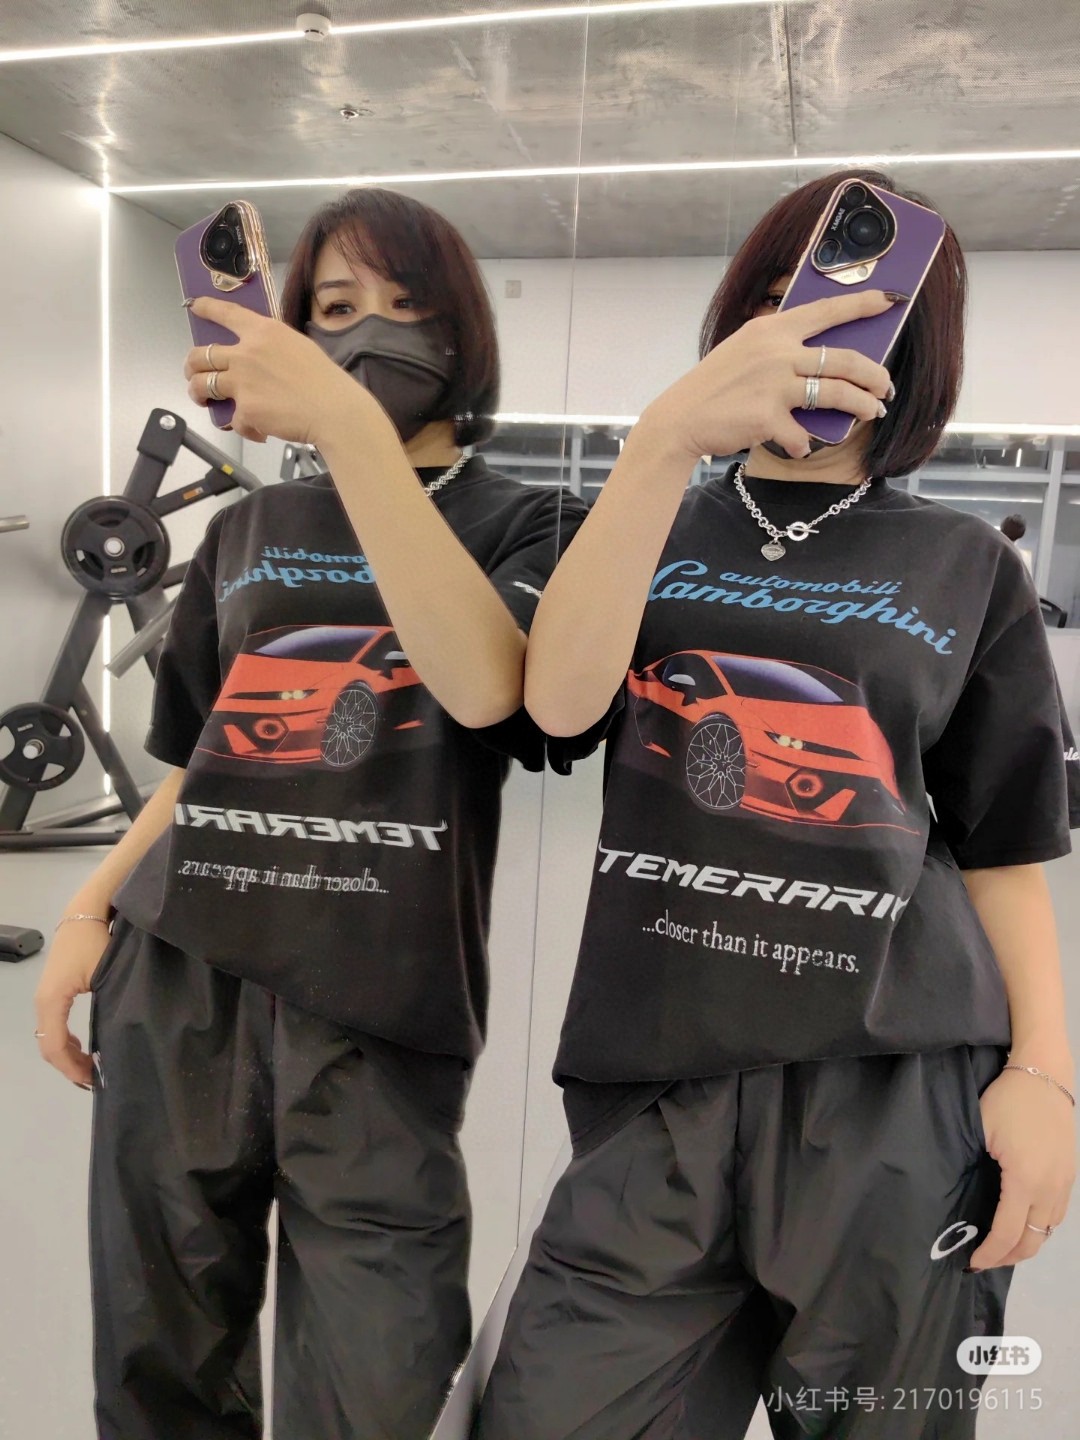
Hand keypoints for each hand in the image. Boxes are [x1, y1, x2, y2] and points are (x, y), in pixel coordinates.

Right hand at [34, 921, 112, 1087]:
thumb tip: (112, 1041)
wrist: (87, 913)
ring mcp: (45, 997)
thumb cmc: (97, 943)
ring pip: (49, 1037)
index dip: (71, 1067)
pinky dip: (64, 1041)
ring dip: (67, 1055)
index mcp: (51, 1000)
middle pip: (48, 1046)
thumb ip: (104, 1009)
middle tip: (94, 1079)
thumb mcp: (104, 976)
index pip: (54, 1046)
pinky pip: (53, 1025)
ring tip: (90, 1068)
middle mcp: (43, 1001)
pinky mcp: (53, 992)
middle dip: (69, 1065)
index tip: (93, 1080)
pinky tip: (80, 1048)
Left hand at [184, 296, 373, 445]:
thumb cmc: (325, 381)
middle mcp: (246, 353)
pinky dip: (245, 427)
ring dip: (198, 394)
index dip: (206, 308)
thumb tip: (257, 358)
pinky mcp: (245, 409)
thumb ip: (272, 347)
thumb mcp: (299, 347)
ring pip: (201, 386)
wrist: (333, 410)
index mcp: (263, 332)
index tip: (195, 307)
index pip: (226, 313)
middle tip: (195, 373)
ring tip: (205, 400)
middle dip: (191, 366)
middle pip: (199, 355)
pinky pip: (233, 419)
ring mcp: (241, 382)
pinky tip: (259, 430)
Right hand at [636, 289, 897, 462]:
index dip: (863, 304)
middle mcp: (777, 351)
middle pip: (845, 359)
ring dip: (862, 405)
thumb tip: (825, 363)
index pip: (827, 310)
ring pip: (837, 394)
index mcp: (771, 328)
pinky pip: (802, 435)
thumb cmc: (714, 387)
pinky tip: (799, 446)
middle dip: (875, 375)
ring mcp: (774, 384)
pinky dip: (803, 444)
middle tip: (886, 387)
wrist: (679, 419)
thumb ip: (780, 349)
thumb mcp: (744, 351)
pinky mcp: (768, 417)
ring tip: (873, 412)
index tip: (890, 302)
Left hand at [968, 1067, 1075, 1268]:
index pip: (1008, 1233)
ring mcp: (1065, 1183)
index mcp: (1025, 1181)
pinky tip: (1023, 1224)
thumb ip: (975, 1166)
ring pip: (1049, 1231)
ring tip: (1002, 1247)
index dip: (990, 1253)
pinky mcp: (1070, 1175)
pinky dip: (1040, 1227)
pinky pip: (1057, 1214)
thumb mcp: (981, 1131)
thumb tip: (961, 1194)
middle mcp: (1050, 1189)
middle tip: (984, 1260)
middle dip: (1008, 1257)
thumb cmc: (1007, 1101)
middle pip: (1033, 1241)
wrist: (1044, 1077)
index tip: (972, 1263)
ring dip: (1027, 1244)